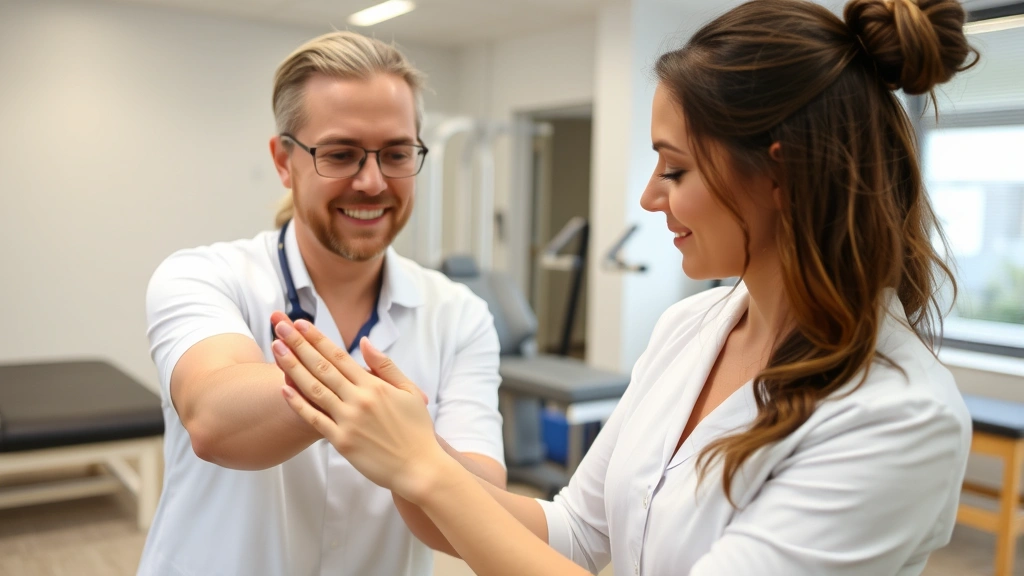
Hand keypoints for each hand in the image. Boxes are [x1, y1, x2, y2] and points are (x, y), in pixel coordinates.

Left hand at [270, 315, 445, 500]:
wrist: (419, 467)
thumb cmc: (416, 429)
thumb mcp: (409, 391)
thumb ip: (385, 366)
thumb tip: (365, 342)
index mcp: (374, 386)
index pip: (339, 356)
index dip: (318, 339)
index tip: (301, 323)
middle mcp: (358, 400)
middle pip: (322, 367)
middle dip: (299, 345)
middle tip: (280, 328)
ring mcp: (348, 421)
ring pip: (314, 389)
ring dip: (293, 368)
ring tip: (276, 350)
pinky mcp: (342, 442)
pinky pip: (315, 419)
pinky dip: (298, 404)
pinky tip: (285, 389)